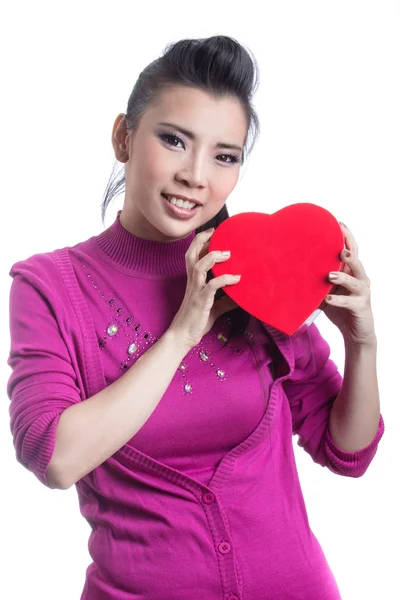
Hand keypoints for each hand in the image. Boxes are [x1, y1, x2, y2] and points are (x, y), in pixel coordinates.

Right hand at [168, 228, 239, 350]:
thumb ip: (226, 301)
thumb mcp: (214, 309)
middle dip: (201, 240)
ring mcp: (195, 290)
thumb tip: (241, 296)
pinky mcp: (201, 301)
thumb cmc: (196, 322)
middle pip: (191, 255)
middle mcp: (192, 282)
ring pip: (199, 266)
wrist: (183, 337)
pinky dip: (224, 279)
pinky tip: (236, 278)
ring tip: (228, 253)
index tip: (213, 233)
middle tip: (214, 232)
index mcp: (193, 281)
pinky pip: (211, 285)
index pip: (194, 256)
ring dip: (213, 257)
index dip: (201, 242)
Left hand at [320, 222, 376, 346]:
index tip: (338, 224)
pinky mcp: (361, 307)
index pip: (351, 250)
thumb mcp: (326, 291)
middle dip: (348, 252)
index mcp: (351, 271)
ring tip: (330, 275)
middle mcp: (360, 278)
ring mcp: (362, 292)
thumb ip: (316, 280)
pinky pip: (349, 302)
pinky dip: (338, 299)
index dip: (346, 237)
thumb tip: (290, 270)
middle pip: (356, 261)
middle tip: (339, 248)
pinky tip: (327, 299)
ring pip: (355, 280)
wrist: (355, 332)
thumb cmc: (339, 308)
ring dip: (343, 277)